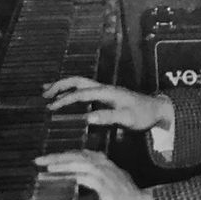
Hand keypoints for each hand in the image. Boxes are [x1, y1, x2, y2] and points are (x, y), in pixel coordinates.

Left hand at [35, 150, 162, 199]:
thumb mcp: (115, 192)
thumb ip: (103, 188)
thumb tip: (87, 189)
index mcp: (111, 169)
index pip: (87, 156)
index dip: (70, 155)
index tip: (54, 157)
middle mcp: (108, 168)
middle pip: (81, 155)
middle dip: (60, 155)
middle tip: (41, 158)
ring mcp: (107, 176)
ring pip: (81, 163)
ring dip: (61, 162)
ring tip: (45, 164)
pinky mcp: (106, 186)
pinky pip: (85, 176)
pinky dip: (70, 173)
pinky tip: (58, 174)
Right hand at [43, 76, 172, 131]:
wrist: (156, 110)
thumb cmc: (143, 114)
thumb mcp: (127, 118)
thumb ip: (109, 117)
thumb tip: (87, 118)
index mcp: (107, 92)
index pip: (81, 93)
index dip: (65, 100)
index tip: (50, 108)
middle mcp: (104, 88)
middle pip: (78, 81)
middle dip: (60, 85)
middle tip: (44, 95)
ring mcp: (105, 91)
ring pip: (80, 84)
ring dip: (64, 86)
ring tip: (47, 92)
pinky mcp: (106, 96)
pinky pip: (84, 90)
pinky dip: (71, 91)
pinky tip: (64, 98)